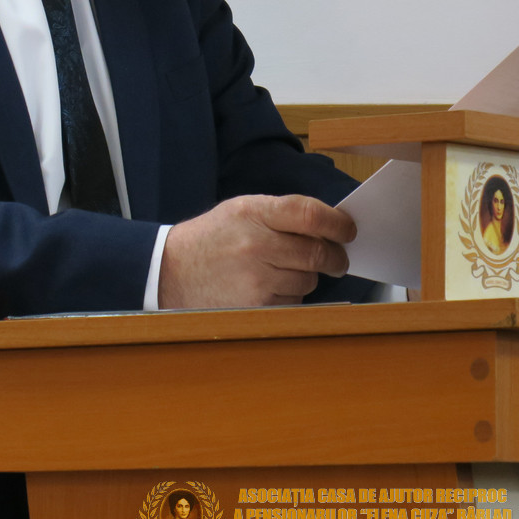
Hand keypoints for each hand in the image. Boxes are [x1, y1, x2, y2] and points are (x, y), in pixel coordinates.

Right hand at [157, 194, 355, 308]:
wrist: (170, 273)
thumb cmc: (212, 239)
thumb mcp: (240, 211)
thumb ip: (281, 214)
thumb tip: (328, 225)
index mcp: (253, 212)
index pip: (309, 213)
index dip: (337, 222)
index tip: (348, 230)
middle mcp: (256, 244)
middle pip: (317, 251)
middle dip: (335, 256)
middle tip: (339, 258)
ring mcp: (256, 278)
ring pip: (309, 279)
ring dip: (308, 276)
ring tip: (285, 271)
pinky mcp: (255, 307)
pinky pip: (293, 302)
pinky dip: (291, 297)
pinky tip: (269, 288)